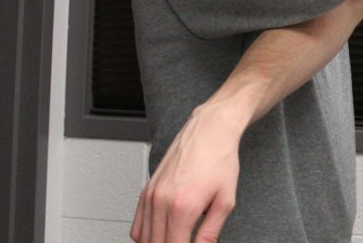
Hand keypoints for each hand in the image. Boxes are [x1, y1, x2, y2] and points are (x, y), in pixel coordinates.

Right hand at [130, 103, 242, 242]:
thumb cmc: (220, 159)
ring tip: (176, 239)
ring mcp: (151, 195)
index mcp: (183, 207)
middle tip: (186, 241)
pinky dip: (145, 235)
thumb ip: (211, 232)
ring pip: (143, 238)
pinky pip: (137, 225)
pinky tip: (161, 234)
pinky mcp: (146, 190)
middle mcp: (162, 201)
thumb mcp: (225, 200)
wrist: (210, 131)